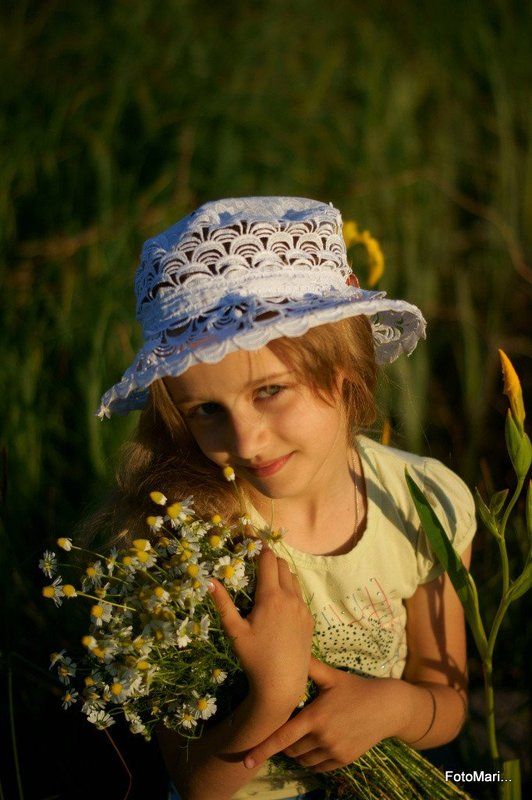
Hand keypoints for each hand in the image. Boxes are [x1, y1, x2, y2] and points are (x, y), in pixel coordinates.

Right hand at [209, 547, 313, 709]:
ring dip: (280, 573)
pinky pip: (299, 594)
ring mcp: (302, 608)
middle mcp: (290, 597)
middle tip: (254, 561)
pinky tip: (277, 602)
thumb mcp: (235, 632)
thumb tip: (208, 580)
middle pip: (282, 564)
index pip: (268, 559)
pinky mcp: (309, 619)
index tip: (249, 539)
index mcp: (272, 597)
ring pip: (293, 578)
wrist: (283, 684)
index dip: (258, 546)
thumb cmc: (255, 659)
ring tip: (265, 579)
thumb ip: (222, 604)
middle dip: (269, 558)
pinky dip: (289, 589)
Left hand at [243, 657, 408, 772]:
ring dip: (296, 752)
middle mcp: (323, 737)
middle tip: (287, 727)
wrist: (387, 707)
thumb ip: (308, 666)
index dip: (262, 749)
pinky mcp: (344, 760)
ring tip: (301, 735)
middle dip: (283, 743)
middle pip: (291, 750)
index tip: (245, 760)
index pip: (282, 737)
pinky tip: (313, 745)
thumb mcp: (332, 676)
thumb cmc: (356, 688)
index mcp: (316, 716)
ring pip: (303, 760)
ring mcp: (335, 751)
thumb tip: (288, 647)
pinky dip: (311, 759)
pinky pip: (319, 766)